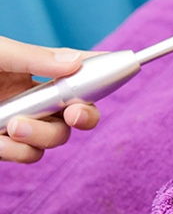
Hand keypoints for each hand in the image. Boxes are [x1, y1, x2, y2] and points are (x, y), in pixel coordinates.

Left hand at [0, 36, 100, 163]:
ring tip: (13, 126)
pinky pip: (30, 155)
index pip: (74, 71)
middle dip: (85, 115)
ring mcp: (21, 124)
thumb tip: (76, 62)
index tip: (120, 68)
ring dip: (42, 135)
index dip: (99, 71)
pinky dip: (17, 151)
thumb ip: (33, 58)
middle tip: (74, 115)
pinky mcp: (6, 146)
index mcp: (30, 70)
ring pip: (57, 136)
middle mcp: (31, 98)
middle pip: (78, 111)